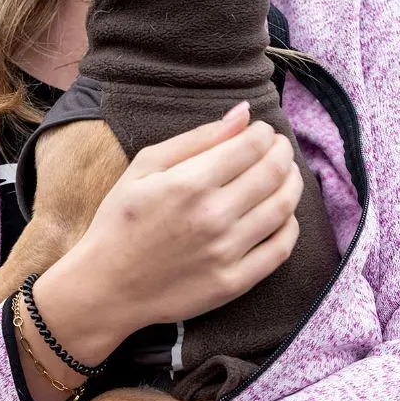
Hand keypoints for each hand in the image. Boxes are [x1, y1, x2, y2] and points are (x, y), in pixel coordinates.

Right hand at [43, 100, 303, 346]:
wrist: (107, 286)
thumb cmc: (122, 219)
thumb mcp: (146, 165)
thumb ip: (197, 137)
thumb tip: (242, 114)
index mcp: (190, 183)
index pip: (250, 146)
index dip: (263, 132)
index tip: (261, 130)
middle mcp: (213, 216)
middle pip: (272, 173)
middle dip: (282, 151)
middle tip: (278, 146)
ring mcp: (227, 253)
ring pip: (283, 208)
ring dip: (292, 182)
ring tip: (286, 173)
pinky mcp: (234, 282)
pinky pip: (280, 249)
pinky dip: (290, 225)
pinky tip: (283, 213)